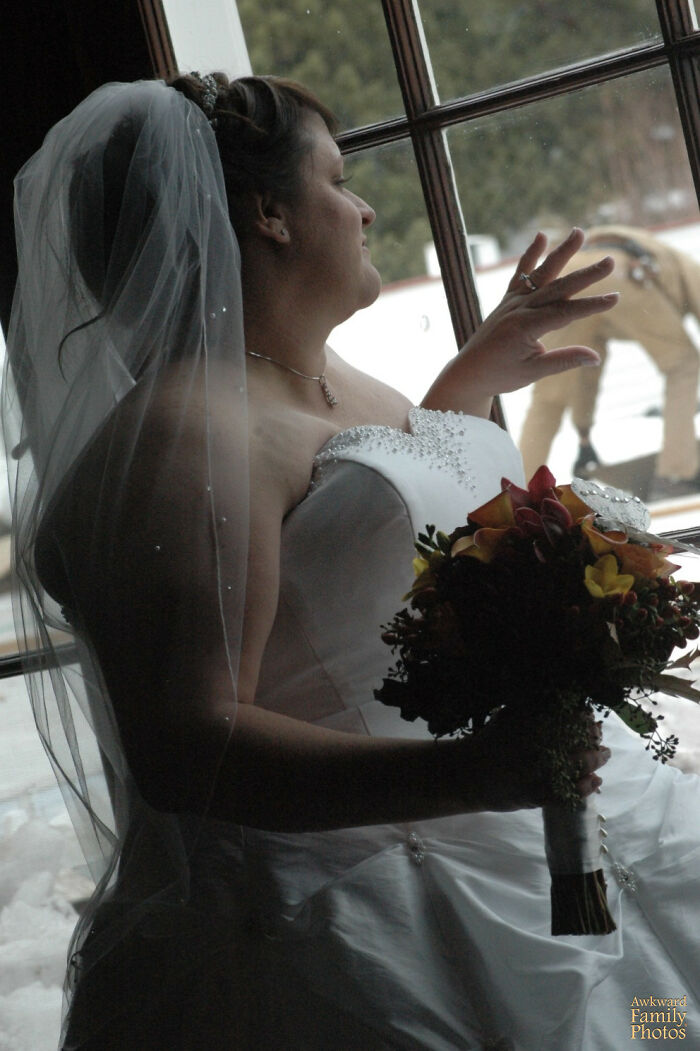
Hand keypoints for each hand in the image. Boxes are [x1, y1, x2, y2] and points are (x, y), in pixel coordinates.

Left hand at [422, 228, 617, 416]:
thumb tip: (596, 358)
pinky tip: (541, 236)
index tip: (615, 298)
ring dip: (561, 253)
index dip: (591, 306)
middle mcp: (519, 308)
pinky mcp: (507, 299)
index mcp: (525, 327)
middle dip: (586, 275)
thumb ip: (564, 361)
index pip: (565, 313)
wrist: (469, 372)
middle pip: (558, 288)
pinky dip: (530, 255)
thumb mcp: (533, 372)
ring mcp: (512, 301)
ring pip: (541, 274)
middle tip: (610, 262)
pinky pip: (520, 274)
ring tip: (579, 232)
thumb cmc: (501, 375)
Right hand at [461, 709, 610, 812]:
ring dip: (597, 760)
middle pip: (580, 740)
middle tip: (599, 737)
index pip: (570, 717)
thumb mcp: (509, 714)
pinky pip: (570, 792)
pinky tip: (594, 781)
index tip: (589, 716)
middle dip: (594, 737)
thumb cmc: (491, 741)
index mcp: (532, 725)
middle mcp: (539, 746)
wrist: (469, 773)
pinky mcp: (538, 795)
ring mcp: (540, 772)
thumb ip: (532, 704)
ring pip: (580, 765)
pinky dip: (586, 787)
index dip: (585, 717)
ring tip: (604, 756)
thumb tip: (560, 692)